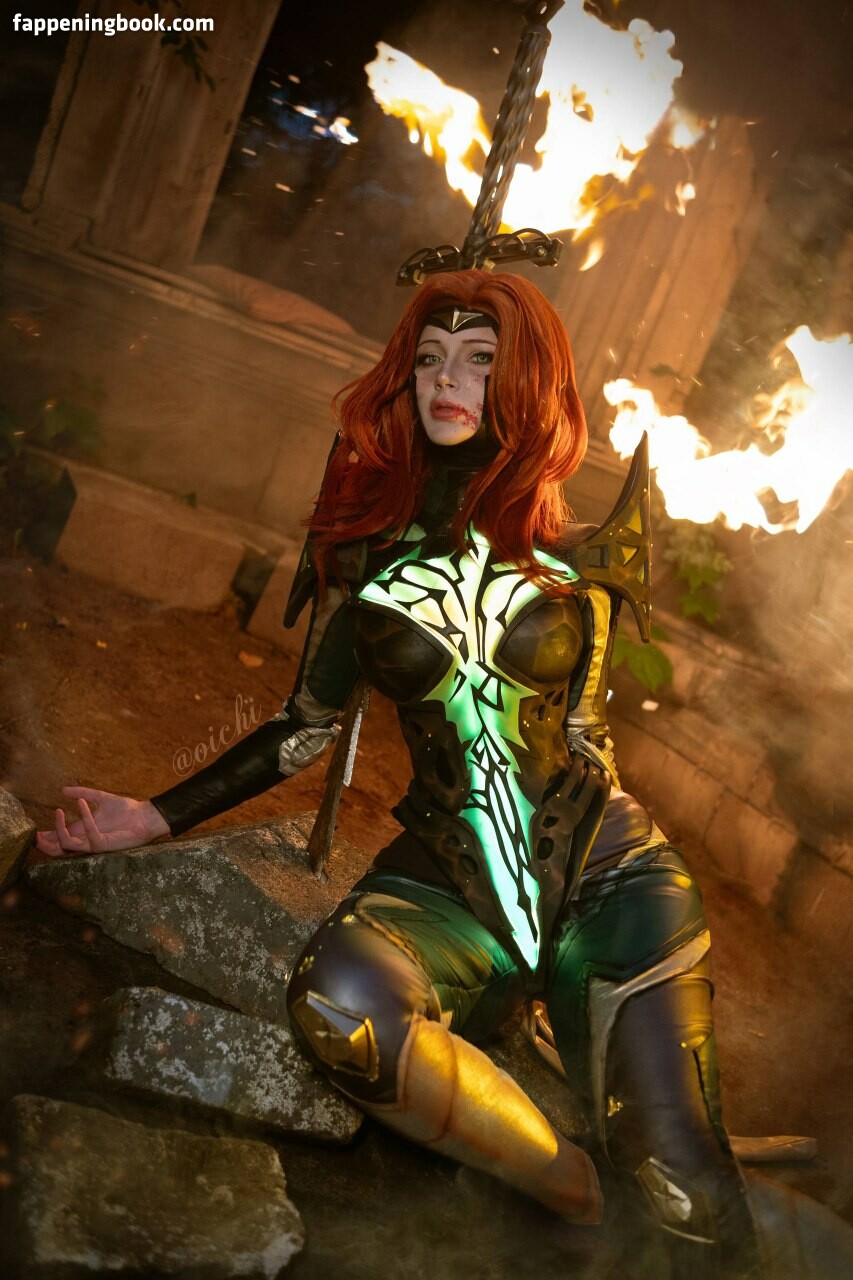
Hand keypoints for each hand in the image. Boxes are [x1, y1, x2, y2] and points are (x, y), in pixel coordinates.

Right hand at [35, 788, 169, 857]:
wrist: (144, 815)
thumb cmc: (125, 810)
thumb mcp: (100, 798)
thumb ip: (83, 793)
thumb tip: (63, 790)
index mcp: (82, 831)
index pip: (59, 838)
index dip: (45, 837)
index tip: (33, 830)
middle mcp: (86, 839)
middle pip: (58, 850)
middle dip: (45, 844)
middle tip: (36, 834)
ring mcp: (94, 843)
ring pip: (68, 846)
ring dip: (59, 830)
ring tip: (57, 812)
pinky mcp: (104, 844)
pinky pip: (89, 834)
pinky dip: (84, 818)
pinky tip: (82, 803)